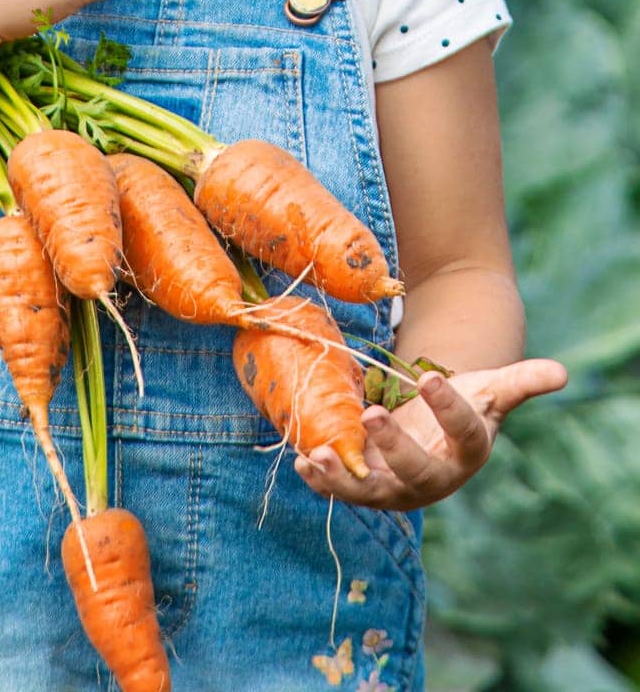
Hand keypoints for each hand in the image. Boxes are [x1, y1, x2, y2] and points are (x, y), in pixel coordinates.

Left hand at [294, 358, 567, 511]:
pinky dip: (321, 479)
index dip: (450, 408)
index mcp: (467, 450)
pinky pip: (342, 488)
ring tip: (317, 455)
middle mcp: (433, 477)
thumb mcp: (492, 387)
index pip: (464, 433)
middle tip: (372, 415)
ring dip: (343, 478)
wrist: (433, 425)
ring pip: (370, 491)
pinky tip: (302, 460)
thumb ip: (522, 381)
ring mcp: (396, 486)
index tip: (432, 378)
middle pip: (415, 472)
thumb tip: (562, 373)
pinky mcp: (365, 485)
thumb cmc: (465, 402)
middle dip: (394, 448)